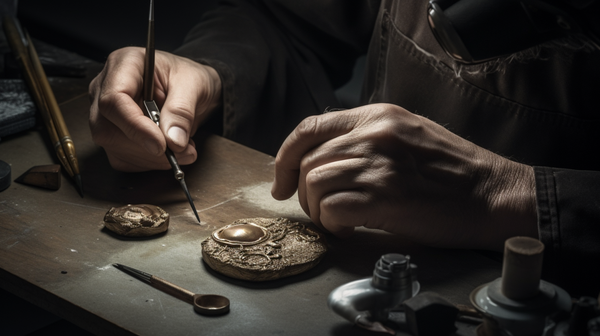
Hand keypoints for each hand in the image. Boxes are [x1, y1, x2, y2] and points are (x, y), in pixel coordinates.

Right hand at [89, 47, 220, 170]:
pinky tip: (169, 152)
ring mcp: (105, 113)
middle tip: (181, 149)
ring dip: (151, 157)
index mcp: (124, 65)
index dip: (135, 127)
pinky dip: (149, 162)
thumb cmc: (189, 78)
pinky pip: (122, 158)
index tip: (161, 145)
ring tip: (184, 148)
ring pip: (113, 146)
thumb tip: (173, 140)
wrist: (192, 88)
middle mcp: (106, 88)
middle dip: (145, 147)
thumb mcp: (194, 85)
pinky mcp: (113, 134)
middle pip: (106, 128)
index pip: (113, 100)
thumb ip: (182, 111)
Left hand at [271, 103, 537, 250]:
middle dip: (302, 192)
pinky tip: (350, 228)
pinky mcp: (385, 196)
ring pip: (314, 185)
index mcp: (378, 116)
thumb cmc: (454, 171)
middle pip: (307, 161)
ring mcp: (379, 163)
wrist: (495, 195)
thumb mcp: (408, 135)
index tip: (281, 181)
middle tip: (320, 209)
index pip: (309, 127)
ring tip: (338, 219)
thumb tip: (324, 159)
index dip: (285, 156)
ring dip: (318, 210)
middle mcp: (374, 134)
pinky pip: (331, 210)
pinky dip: (333, 224)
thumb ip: (366, 138)